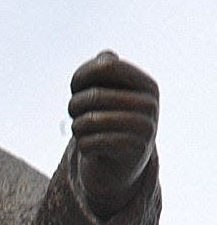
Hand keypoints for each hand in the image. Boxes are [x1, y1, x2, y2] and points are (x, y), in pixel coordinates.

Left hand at [68, 51, 158, 218]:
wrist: (121, 167)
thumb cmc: (110, 122)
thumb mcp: (108, 93)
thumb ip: (104, 69)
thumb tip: (105, 56)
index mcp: (147, 85)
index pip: (106, 65)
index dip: (81, 76)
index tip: (75, 88)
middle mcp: (150, 105)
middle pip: (94, 96)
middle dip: (74, 105)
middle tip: (74, 113)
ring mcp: (144, 130)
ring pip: (89, 121)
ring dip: (76, 127)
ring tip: (81, 130)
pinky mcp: (132, 154)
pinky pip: (90, 143)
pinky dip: (82, 145)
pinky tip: (89, 147)